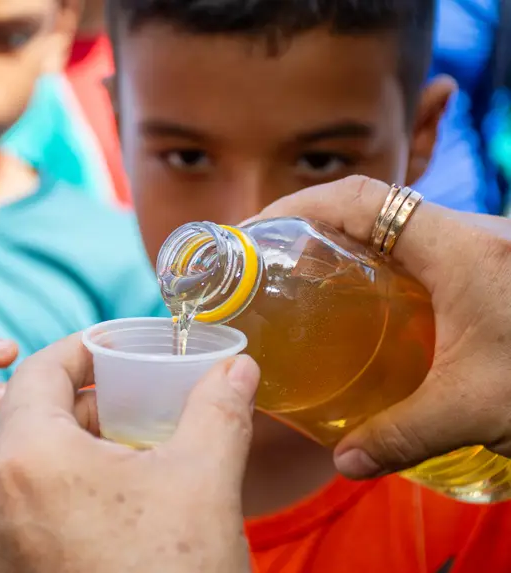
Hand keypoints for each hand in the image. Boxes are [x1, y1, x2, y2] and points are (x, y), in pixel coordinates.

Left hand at [0, 335, 259, 572]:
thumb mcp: (206, 484)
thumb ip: (218, 408)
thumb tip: (240, 365)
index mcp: (27, 459)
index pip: (38, 374)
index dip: (76, 353)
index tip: (105, 354)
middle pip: (7, 424)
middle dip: (54, 409)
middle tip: (105, 414)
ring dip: (15, 464)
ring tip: (72, 472)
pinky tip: (17, 533)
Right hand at [256, 175, 510, 478]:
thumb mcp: (476, 408)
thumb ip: (400, 434)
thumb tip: (342, 463)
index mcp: (458, 247)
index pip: (363, 198)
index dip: (302, 205)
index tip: (258, 230)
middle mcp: (469, 234)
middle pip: (373, 206)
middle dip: (314, 224)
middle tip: (272, 263)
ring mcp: (483, 249)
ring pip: (399, 227)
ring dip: (348, 244)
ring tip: (307, 281)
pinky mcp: (491, 270)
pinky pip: (421, 250)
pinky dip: (382, 266)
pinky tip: (370, 307)